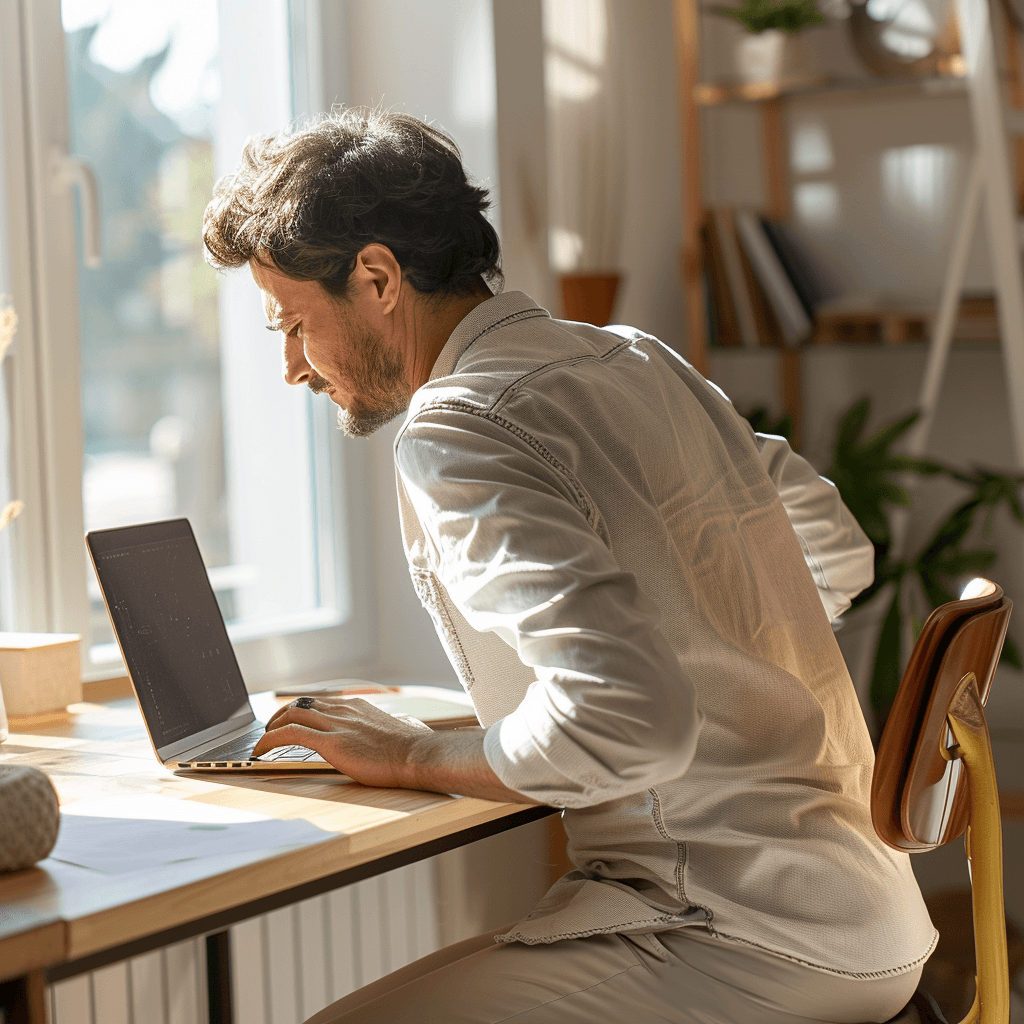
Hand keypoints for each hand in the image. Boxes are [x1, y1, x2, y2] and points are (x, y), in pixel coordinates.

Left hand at [253, 696, 539, 803]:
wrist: (417, 755)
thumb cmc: (413, 747)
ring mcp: (336, 724)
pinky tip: (259, 751)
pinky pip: (289, 735)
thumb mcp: (401, 729)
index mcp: (358, 706)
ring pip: (291, 714)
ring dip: (271, 726)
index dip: (302, 711)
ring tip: (262, 740)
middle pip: (302, 704)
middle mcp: (344, 709)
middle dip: (281, 715)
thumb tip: (408, 728)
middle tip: (271, 730)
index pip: (321, 701)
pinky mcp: (329, 742)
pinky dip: (268, 740)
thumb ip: (396, 726)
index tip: (293, 720)